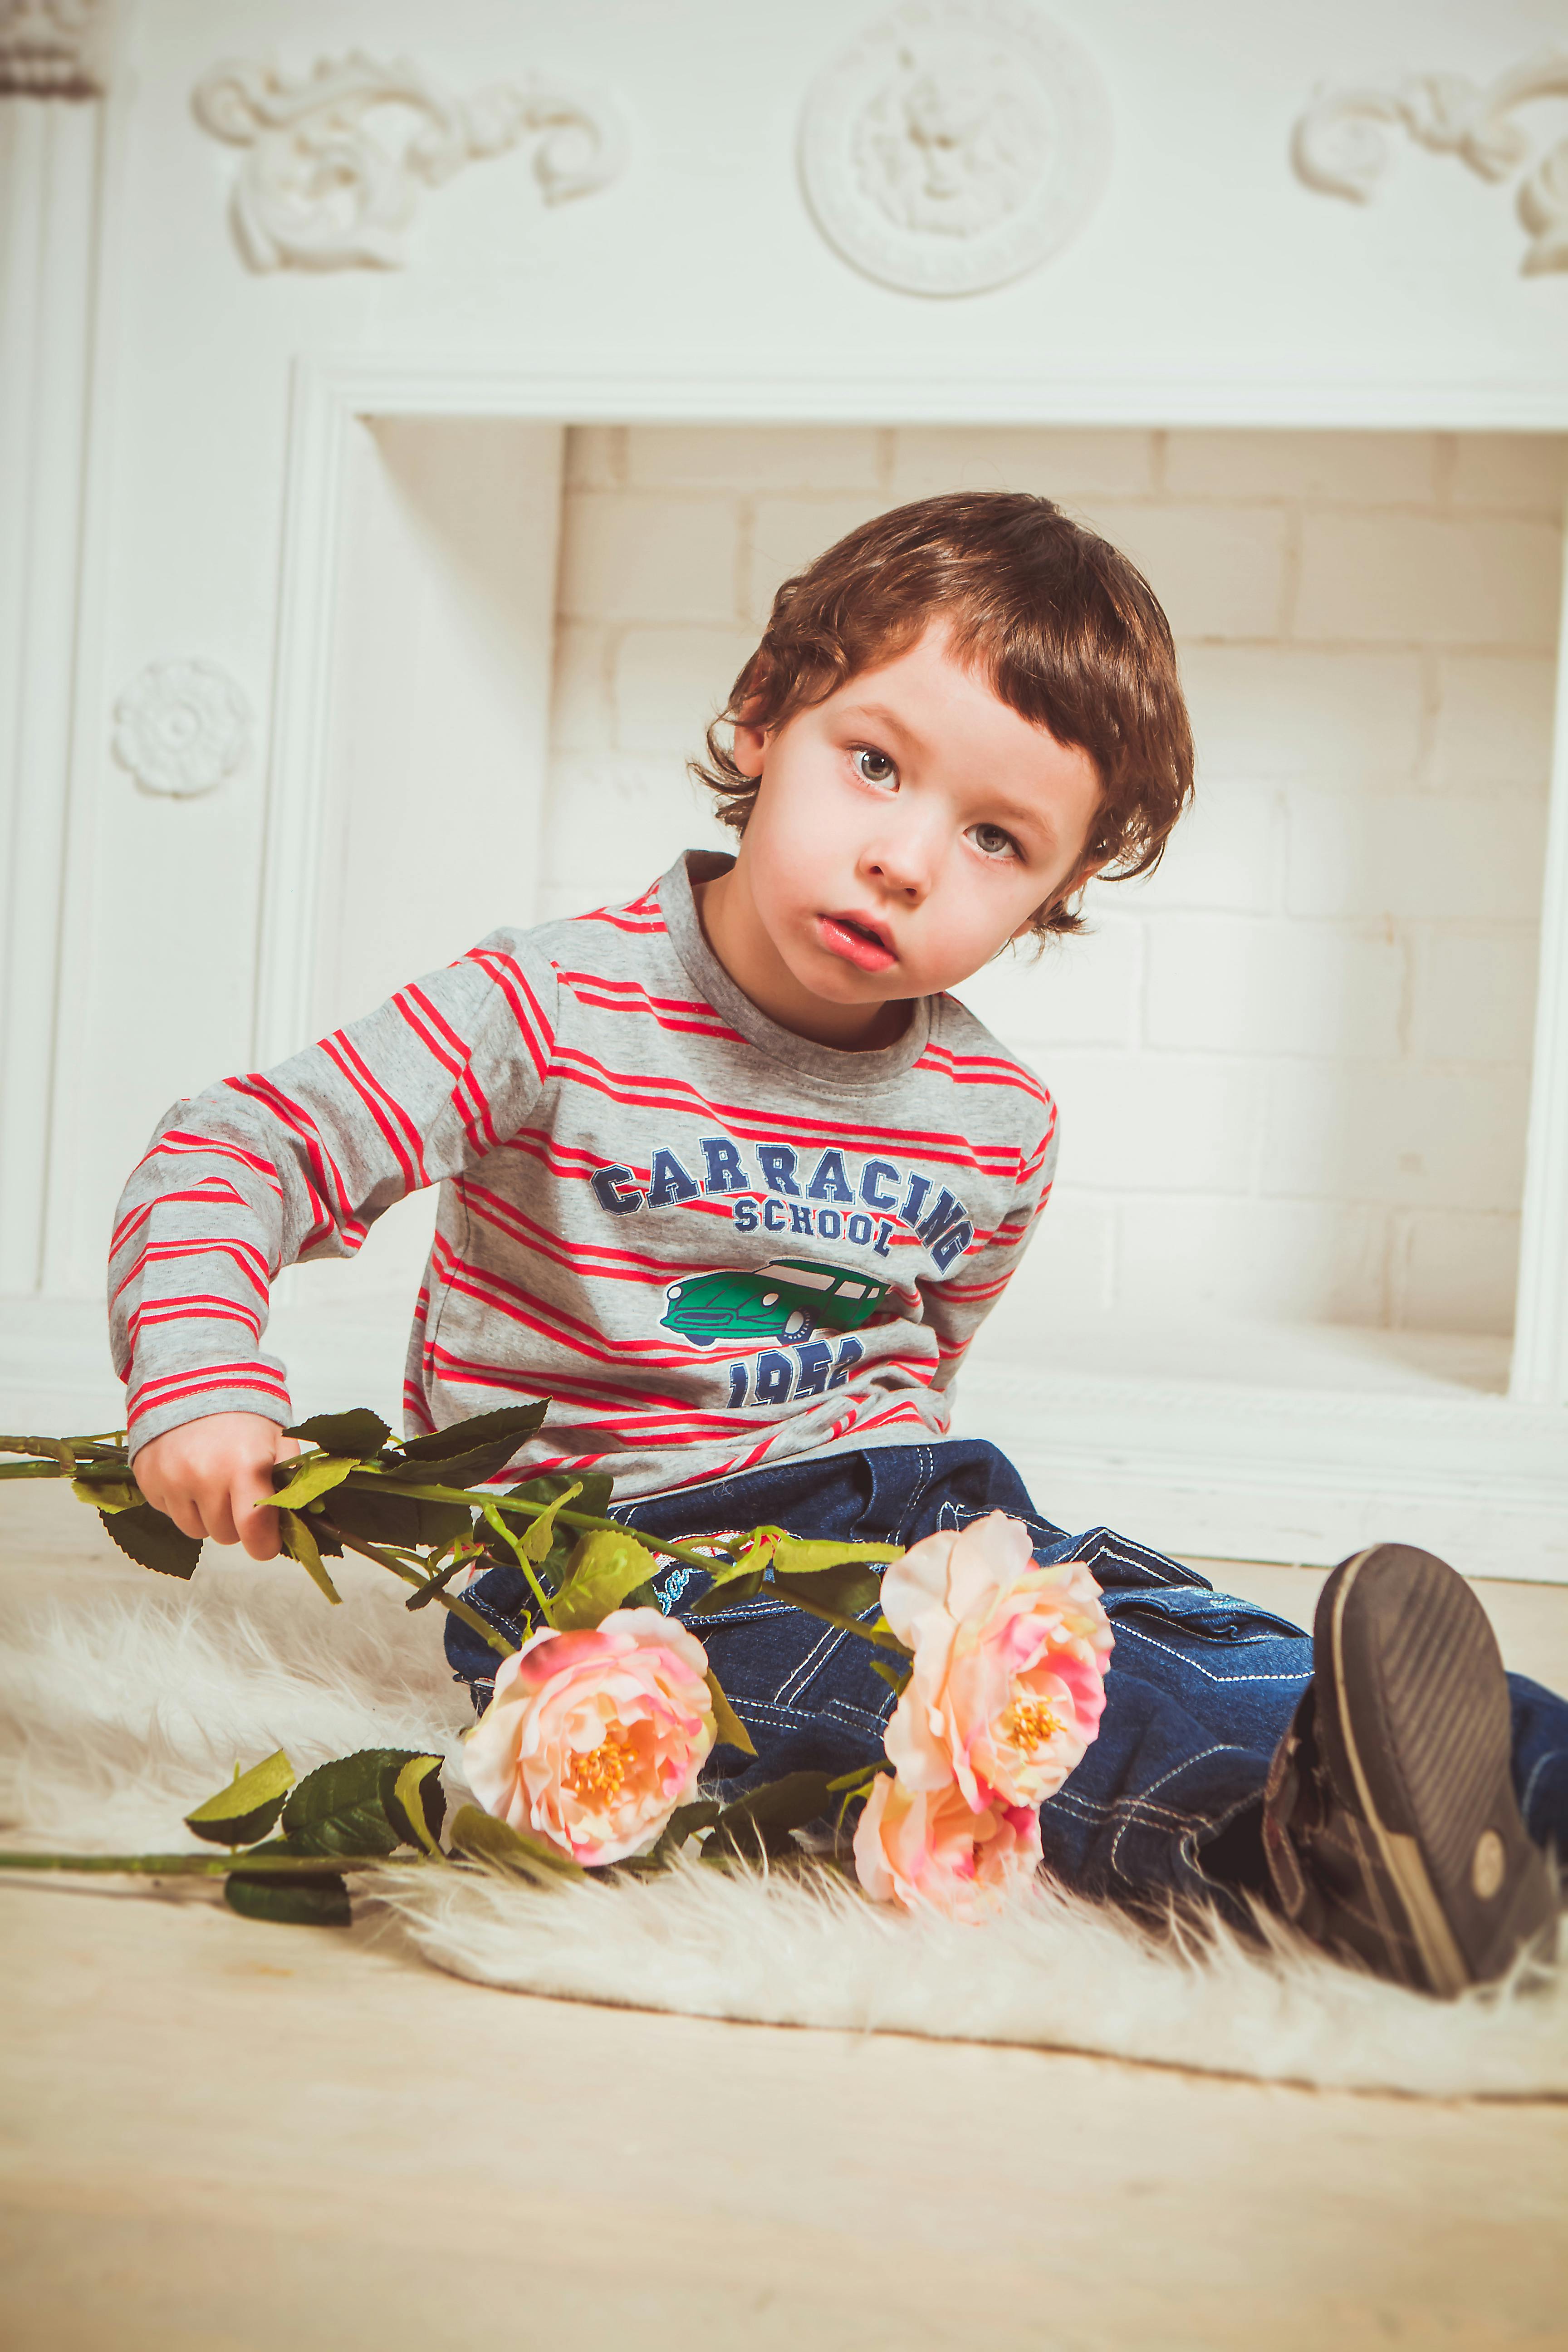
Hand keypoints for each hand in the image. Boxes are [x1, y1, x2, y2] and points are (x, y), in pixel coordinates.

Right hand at [131, 1413, 299, 1560]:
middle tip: (238, 1491)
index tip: (267, 1543)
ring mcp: (171, 1479)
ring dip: (207, 1515)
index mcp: (244, 1466)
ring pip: (196, 1530)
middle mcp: (204, 1476)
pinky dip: (182, 1502)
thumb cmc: (242, 1415)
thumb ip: (290, 1480)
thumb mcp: (278, 1439)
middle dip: (236, 1522)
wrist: (192, 1380)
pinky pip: (169, 1513)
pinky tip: (189, 1473)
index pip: (254, 1530)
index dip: (264, 1545)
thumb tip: (297, 1522)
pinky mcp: (147, 1479)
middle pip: (225, 1535)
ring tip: (213, 1480)